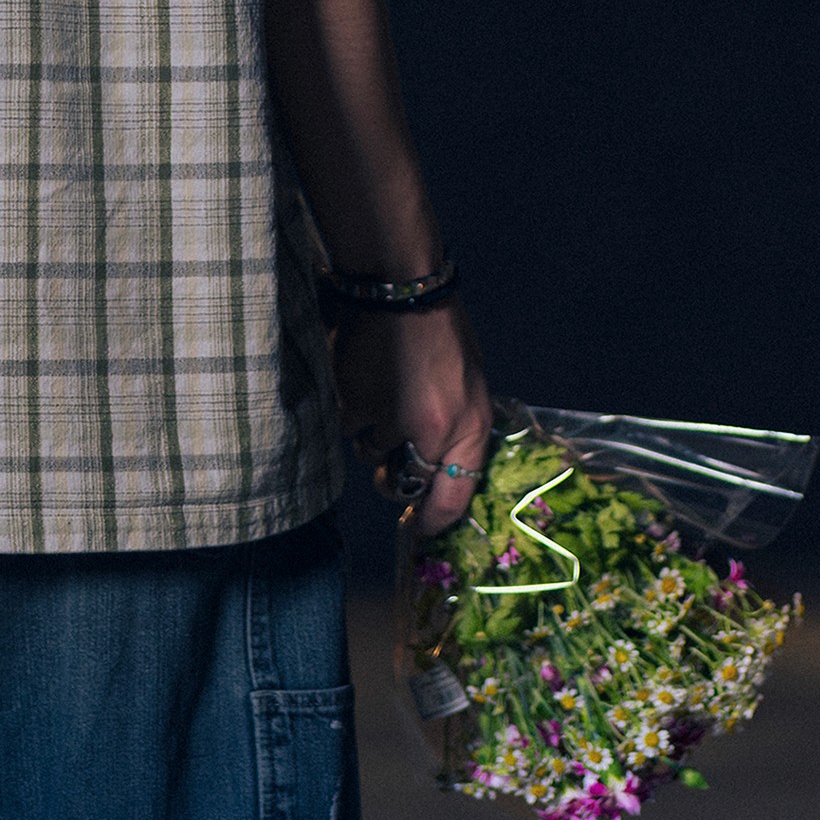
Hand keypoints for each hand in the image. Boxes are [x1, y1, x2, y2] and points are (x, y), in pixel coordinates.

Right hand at [336, 302, 490, 537]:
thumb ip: (459, 433)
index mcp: (469, 424)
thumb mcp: (470, 385)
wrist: (399, 290)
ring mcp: (389, 422)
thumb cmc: (443, 335)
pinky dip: (355, 413)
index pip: (453, 497)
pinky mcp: (353, 408)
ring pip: (372, 454)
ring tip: (386, 390)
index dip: (436, 521)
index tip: (425, 529)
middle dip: (397, 477)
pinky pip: (350, 428)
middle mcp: (432, 432)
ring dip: (376, 436)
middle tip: (397, 449)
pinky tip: (365, 380)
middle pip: (402, 485)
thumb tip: (439, 469)